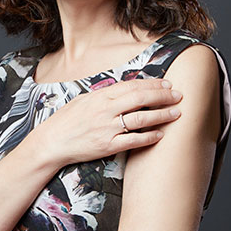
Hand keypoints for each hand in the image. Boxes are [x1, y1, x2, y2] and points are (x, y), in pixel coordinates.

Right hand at [30, 78, 182, 166]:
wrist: (52, 142)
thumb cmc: (66, 121)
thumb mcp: (84, 100)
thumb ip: (104, 95)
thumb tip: (123, 90)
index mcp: (100, 96)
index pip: (132, 86)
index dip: (152, 84)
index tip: (166, 84)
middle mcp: (106, 110)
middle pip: (141, 99)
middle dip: (162, 96)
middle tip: (178, 95)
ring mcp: (107, 128)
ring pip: (141, 119)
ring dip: (161, 115)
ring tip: (176, 113)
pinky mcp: (107, 146)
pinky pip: (133, 141)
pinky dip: (148, 137)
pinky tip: (160, 134)